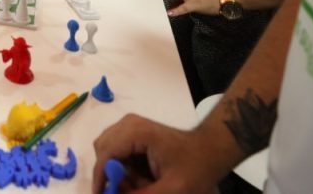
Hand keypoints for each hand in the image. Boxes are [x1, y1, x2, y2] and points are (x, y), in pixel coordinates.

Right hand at [93, 114, 229, 193]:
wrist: (211, 149)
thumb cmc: (196, 167)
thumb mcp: (171, 190)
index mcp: (136, 132)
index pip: (106, 154)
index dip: (101, 178)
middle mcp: (128, 124)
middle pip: (103, 151)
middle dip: (111, 175)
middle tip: (126, 191)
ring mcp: (130, 126)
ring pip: (108, 152)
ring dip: (119, 173)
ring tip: (141, 185)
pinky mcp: (134, 132)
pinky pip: (118, 152)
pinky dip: (125, 169)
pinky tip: (143, 178)